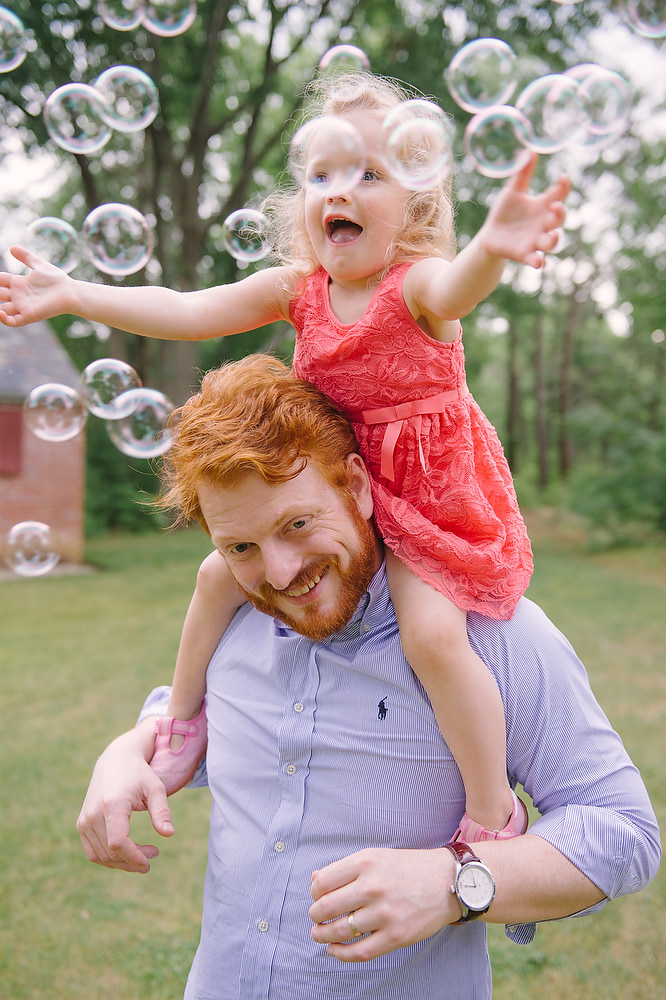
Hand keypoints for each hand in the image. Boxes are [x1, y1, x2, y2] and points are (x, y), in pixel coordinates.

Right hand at [0, 246, 76, 326]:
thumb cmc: (57, 280)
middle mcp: (18, 296)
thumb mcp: (39, 265)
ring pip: (2, 309)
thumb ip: (26, 257)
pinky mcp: (28, 315)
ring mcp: (22, 306)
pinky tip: (0, 311)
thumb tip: (11, 248)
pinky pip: (12, 321)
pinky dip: (3, 318)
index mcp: (18, 283)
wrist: (71, 292)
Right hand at [76, 719, 174, 873]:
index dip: (134, 857)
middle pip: (110, 852)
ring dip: (122, 863)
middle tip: (154, 854)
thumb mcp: (155, 788)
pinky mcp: (82, 824)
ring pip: (100, 856)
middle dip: (133, 861)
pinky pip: (92, 852)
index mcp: (112, 804)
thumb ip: (162, 811)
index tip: (151, 859)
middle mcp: (93, 814)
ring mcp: (84, 820)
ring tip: (143, 857)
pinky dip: (109, 859)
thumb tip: (169, 834)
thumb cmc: (140, 774)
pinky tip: (127, 854)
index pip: (117, 843)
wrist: (115, 760)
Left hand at [309, 847, 458, 961]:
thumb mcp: (376, 857)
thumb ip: (345, 868)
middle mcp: (372, 887)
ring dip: (322, 935)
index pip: (323, 882)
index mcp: (366, 862)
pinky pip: (359, 951)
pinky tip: (334, 949)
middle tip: (316, 917)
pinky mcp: (395, 936)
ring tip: (319, 934)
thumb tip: (315, 880)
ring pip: (339, 930)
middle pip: (326, 907)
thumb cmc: (409, 868)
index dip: (314, 893)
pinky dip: (340, 954)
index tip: (317, 897)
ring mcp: (384, 913)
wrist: (447, 882)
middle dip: (315, 915)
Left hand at [482, 153, 570, 268]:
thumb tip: (530, 151)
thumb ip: (523, 173)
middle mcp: (543, 224)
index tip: (562, 178)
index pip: (559, 195)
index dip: (564, 187)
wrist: (491, 235)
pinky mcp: (525, 254)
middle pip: (558, 219)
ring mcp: (535, 240)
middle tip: (555, 207)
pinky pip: (536, 260)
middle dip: (560, 215)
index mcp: (542, 206)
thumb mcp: (513, 191)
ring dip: (553, 239)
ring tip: (551, 235)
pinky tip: (538, 262)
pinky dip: (538, 261)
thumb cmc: (505, 211)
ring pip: (551, 242)